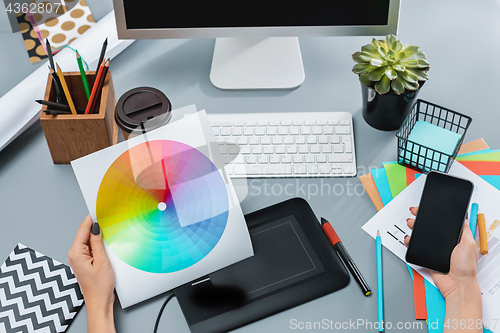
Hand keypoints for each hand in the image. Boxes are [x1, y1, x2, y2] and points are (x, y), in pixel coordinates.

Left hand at [68, 215, 115, 332]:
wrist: (99, 302)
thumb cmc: (99, 286)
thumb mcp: (102, 260)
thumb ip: (97, 242)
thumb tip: (95, 227)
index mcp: (75, 253)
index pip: (82, 229)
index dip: (91, 218)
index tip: (98, 209)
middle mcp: (74, 254)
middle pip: (84, 233)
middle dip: (95, 226)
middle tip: (108, 218)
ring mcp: (78, 258)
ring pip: (88, 240)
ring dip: (97, 235)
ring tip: (109, 230)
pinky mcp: (84, 262)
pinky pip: (90, 247)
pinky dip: (97, 243)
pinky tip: (106, 243)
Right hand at [404, 207, 481, 332]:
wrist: (456, 284)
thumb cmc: (466, 267)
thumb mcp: (469, 244)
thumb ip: (465, 230)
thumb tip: (463, 217)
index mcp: (455, 238)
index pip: (443, 222)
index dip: (434, 214)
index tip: (427, 209)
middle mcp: (444, 243)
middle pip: (430, 227)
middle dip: (421, 220)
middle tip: (415, 215)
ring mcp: (435, 250)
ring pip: (421, 236)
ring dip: (414, 230)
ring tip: (411, 226)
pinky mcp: (427, 257)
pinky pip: (416, 248)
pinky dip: (411, 243)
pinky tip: (410, 240)